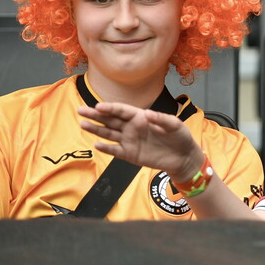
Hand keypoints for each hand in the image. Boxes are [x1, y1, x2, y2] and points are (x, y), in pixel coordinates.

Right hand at [79, 102, 204, 181]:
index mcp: (141, 117)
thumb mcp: (175, 125)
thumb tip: (147, 114)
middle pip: (110, 120)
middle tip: (81, 110)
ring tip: (83, 124)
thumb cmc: (180, 137)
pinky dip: (106, 148)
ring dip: (96, 129)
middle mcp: (132, 127)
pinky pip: (115, 150)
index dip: (110, 108)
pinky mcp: (130, 154)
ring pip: (109, 134)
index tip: (98, 106)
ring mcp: (129, 141)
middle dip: (95, 115)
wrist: (183, 157)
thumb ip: (162, 119)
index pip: (122, 110)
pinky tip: (96, 144)